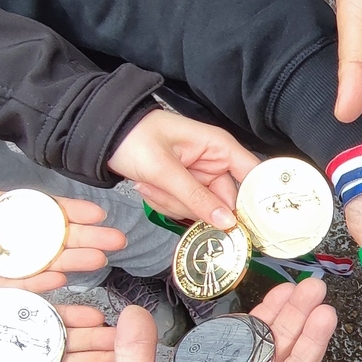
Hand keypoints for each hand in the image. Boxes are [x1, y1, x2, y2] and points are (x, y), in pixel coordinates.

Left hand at [0, 144, 126, 299]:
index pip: (30, 207)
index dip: (62, 210)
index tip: (93, 211)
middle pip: (45, 237)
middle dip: (81, 237)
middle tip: (115, 239)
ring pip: (36, 262)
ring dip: (69, 261)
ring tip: (100, 260)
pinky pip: (12, 288)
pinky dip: (37, 285)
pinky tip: (62, 281)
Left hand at [108, 109, 260, 229]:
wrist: (104, 137)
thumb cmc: (135, 138)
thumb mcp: (164, 169)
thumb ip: (196, 197)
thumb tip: (227, 222)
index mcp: (219, 147)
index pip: (253, 175)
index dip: (257, 200)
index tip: (248, 223)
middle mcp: (214, 163)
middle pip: (223, 201)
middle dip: (193, 204)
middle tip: (167, 191)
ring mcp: (198, 177)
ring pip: (200, 209)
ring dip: (172, 202)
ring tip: (150, 183)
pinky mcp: (184, 187)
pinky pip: (183, 208)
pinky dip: (163, 202)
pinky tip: (148, 185)